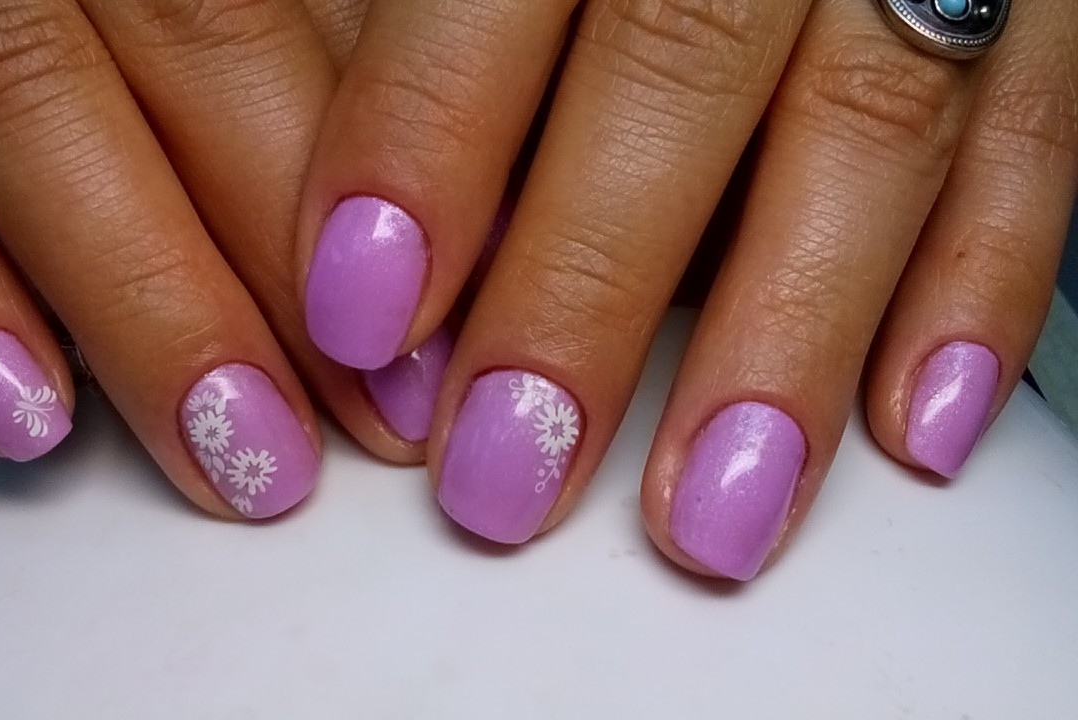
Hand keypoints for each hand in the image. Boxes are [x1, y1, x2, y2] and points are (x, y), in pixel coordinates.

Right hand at [0, 0, 408, 519]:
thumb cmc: (112, 3)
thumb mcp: (190, 1)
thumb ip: (293, 61)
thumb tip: (435, 231)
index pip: (281, 13)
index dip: (375, 181)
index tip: (429, 344)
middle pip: (190, 39)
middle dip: (284, 255)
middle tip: (365, 420)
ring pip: (18, 92)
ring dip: (140, 298)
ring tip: (235, 451)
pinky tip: (21, 409)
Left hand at [295, 0, 1077, 577]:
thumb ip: (429, 34)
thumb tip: (359, 237)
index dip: (430, 140)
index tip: (360, 310)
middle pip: (682, 60)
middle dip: (589, 283)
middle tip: (504, 467)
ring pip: (870, 119)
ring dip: (785, 337)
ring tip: (710, 514)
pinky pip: (1039, 133)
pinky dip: (981, 284)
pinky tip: (915, 421)